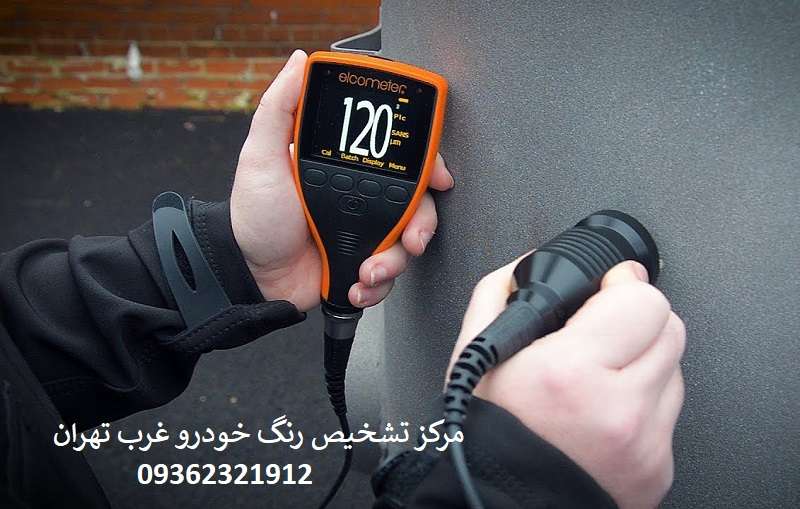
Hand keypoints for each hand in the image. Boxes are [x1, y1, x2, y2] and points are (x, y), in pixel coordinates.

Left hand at [230, 50, 453, 311]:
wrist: (251, 275)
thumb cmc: (254, 216)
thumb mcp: (261, 156)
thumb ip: (280, 109)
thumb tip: (299, 62)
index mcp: (346, 165)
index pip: (398, 155)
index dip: (426, 164)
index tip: (437, 177)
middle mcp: (362, 195)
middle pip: (417, 201)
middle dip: (421, 223)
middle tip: (410, 238)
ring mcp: (365, 229)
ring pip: (408, 240)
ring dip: (395, 259)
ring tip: (368, 270)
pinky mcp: (363, 263)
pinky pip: (391, 273)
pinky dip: (379, 285)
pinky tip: (357, 284)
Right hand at [450, 260, 685, 508]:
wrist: (500, 499)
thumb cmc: (487, 433)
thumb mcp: (476, 353)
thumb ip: (500, 293)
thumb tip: (530, 263)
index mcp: (569, 373)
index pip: (642, 301)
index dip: (624, 284)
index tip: (611, 284)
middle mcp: (617, 409)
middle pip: (670, 327)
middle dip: (637, 316)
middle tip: (605, 328)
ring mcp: (645, 442)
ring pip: (675, 367)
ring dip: (645, 358)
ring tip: (601, 374)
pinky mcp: (659, 466)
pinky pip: (670, 411)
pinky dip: (645, 400)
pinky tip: (608, 408)